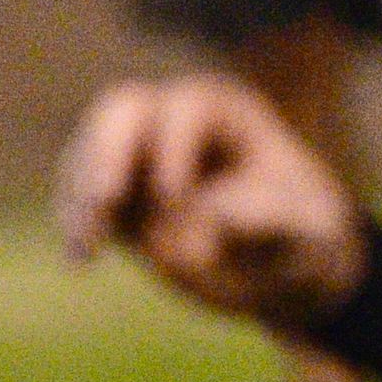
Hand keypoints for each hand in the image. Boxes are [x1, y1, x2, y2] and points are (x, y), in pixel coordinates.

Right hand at [55, 74, 367, 324]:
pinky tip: (80, 259)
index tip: (173, 198)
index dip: (173, 146)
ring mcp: (140, 157)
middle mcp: (176, 124)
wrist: (283, 273)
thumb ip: (272, 225)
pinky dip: (74, 223)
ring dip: (80, 194)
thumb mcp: (307, 239)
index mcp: (228, 115)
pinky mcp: (118, 196)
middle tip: (104, 202)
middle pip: (124, 110)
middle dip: (108, 152)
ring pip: (90, 149)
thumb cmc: (304, 243)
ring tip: (87, 246)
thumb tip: (215, 217)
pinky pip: (79, 194)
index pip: (186, 108)